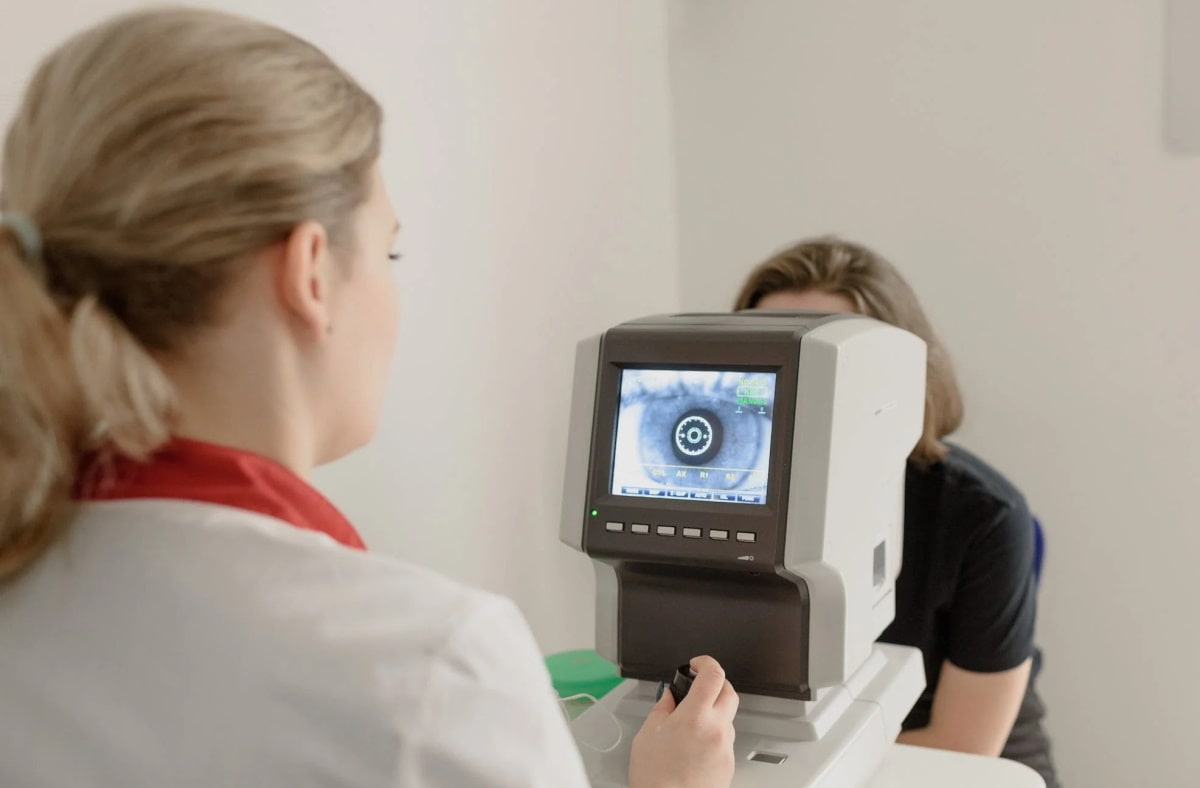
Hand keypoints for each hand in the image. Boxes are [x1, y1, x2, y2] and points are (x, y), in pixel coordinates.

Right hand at [628, 655, 738, 787]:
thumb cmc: (656, 778)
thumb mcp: (648, 734)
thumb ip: (663, 708)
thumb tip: (670, 696)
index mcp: (694, 716)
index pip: (713, 675)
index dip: (706, 663)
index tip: (696, 665)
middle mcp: (716, 729)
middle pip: (730, 692)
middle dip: (715, 684)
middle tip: (699, 688)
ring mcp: (726, 748)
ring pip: (728, 717)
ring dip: (714, 713)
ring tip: (691, 726)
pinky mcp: (729, 764)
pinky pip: (725, 740)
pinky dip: (714, 736)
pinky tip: (695, 747)